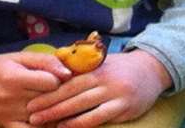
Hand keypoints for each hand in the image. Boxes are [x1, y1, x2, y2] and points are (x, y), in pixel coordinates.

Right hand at [0, 51, 70, 127]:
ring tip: (56, 103)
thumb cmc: (0, 65)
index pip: (50, 83)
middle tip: (64, 90)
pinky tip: (47, 119)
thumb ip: (46, 61)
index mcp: (13, 78)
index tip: (59, 77)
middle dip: (60, 95)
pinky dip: (42, 126)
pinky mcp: (5, 125)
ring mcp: (6, 115)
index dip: (60, 79)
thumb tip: (68, 74)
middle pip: (48, 100)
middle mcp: (8, 99)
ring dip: (53, 111)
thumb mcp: (21, 57)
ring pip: (43, 117)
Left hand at [25, 49, 168, 127]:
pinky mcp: (125, 108)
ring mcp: (116, 94)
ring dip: (62, 118)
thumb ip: (82, 69)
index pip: (68, 82)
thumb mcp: (102, 62)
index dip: (49, 93)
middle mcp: (105, 80)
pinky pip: (99, 118)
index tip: (31, 102)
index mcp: (96, 68)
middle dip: (50, 107)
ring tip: (44, 124)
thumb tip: (53, 74)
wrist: (153, 69)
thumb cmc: (121, 67)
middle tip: (31, 116)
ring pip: (84, 108)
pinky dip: (82, 124)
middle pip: (72, 95)